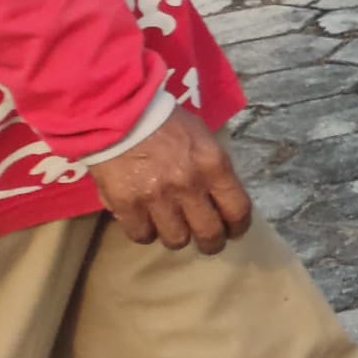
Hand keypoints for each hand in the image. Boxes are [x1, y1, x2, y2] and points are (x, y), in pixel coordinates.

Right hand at [94, 112, 251, 252]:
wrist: (118, 115)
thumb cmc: (164, 122)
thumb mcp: (201, 136)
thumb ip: (212, 166)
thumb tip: (219, 194)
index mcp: (214, 165)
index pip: (238, 209)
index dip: (238, 227)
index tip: (234, 232)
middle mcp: (189, 185)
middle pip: (209, 232)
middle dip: (212, 242)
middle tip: (208, 242)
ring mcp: (157, 198)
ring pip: (176, 240)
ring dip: (177, 236)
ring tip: (173, 228)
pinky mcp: (127, 205)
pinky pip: (142, 235)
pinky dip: (145, 232)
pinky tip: (145, 221)